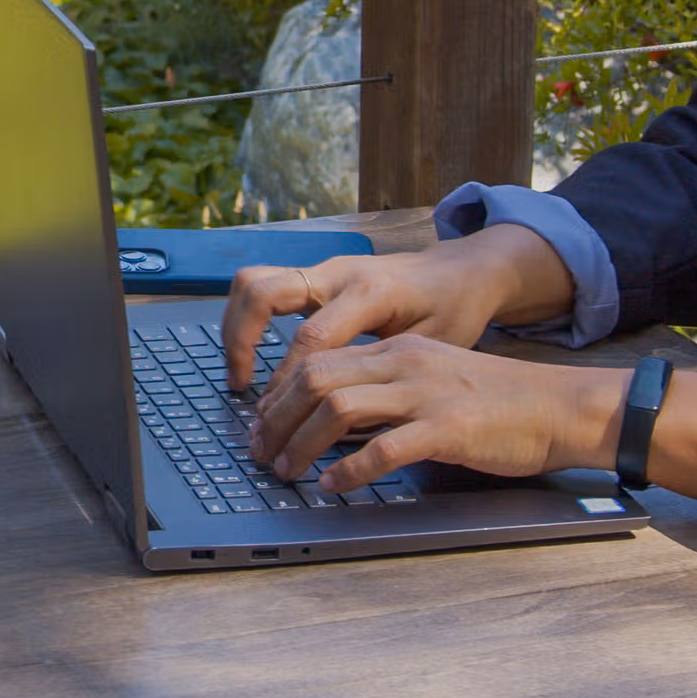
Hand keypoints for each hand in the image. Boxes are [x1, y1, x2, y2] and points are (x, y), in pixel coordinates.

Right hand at [218, 237, 536, 390]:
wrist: (461, 271)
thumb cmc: (453, 311)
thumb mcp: (432, 350)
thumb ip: (384, 383)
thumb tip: (339, 428)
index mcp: (371, 292)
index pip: (311, 339)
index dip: (286, 383)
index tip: (274, 421)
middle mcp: (338, 273)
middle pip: (263, 293)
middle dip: (240, 343)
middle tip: (240, 391)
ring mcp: (323, 268)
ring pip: (253, 281)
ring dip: (235, 328)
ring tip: (239, 376)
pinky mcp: (316, 274)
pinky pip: (264, 286)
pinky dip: (247, 321)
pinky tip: (253, 357)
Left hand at [244, 333, 617, 493]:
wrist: (559, 407)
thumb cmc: (498, 402)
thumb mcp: (433, 380)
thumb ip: (387, 392)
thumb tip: (333, 424)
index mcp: (398, 349)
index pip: (317, 360)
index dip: (279, 396)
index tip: (262, 425)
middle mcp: (405, 363)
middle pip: (315, 379)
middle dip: (277, 418)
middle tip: (260, 451)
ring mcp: (426, 394)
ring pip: (338, 408)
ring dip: (302, 443)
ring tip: (288, 471)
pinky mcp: (447, 429)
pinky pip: (384, 448)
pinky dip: (350, 470)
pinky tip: (335, 486)